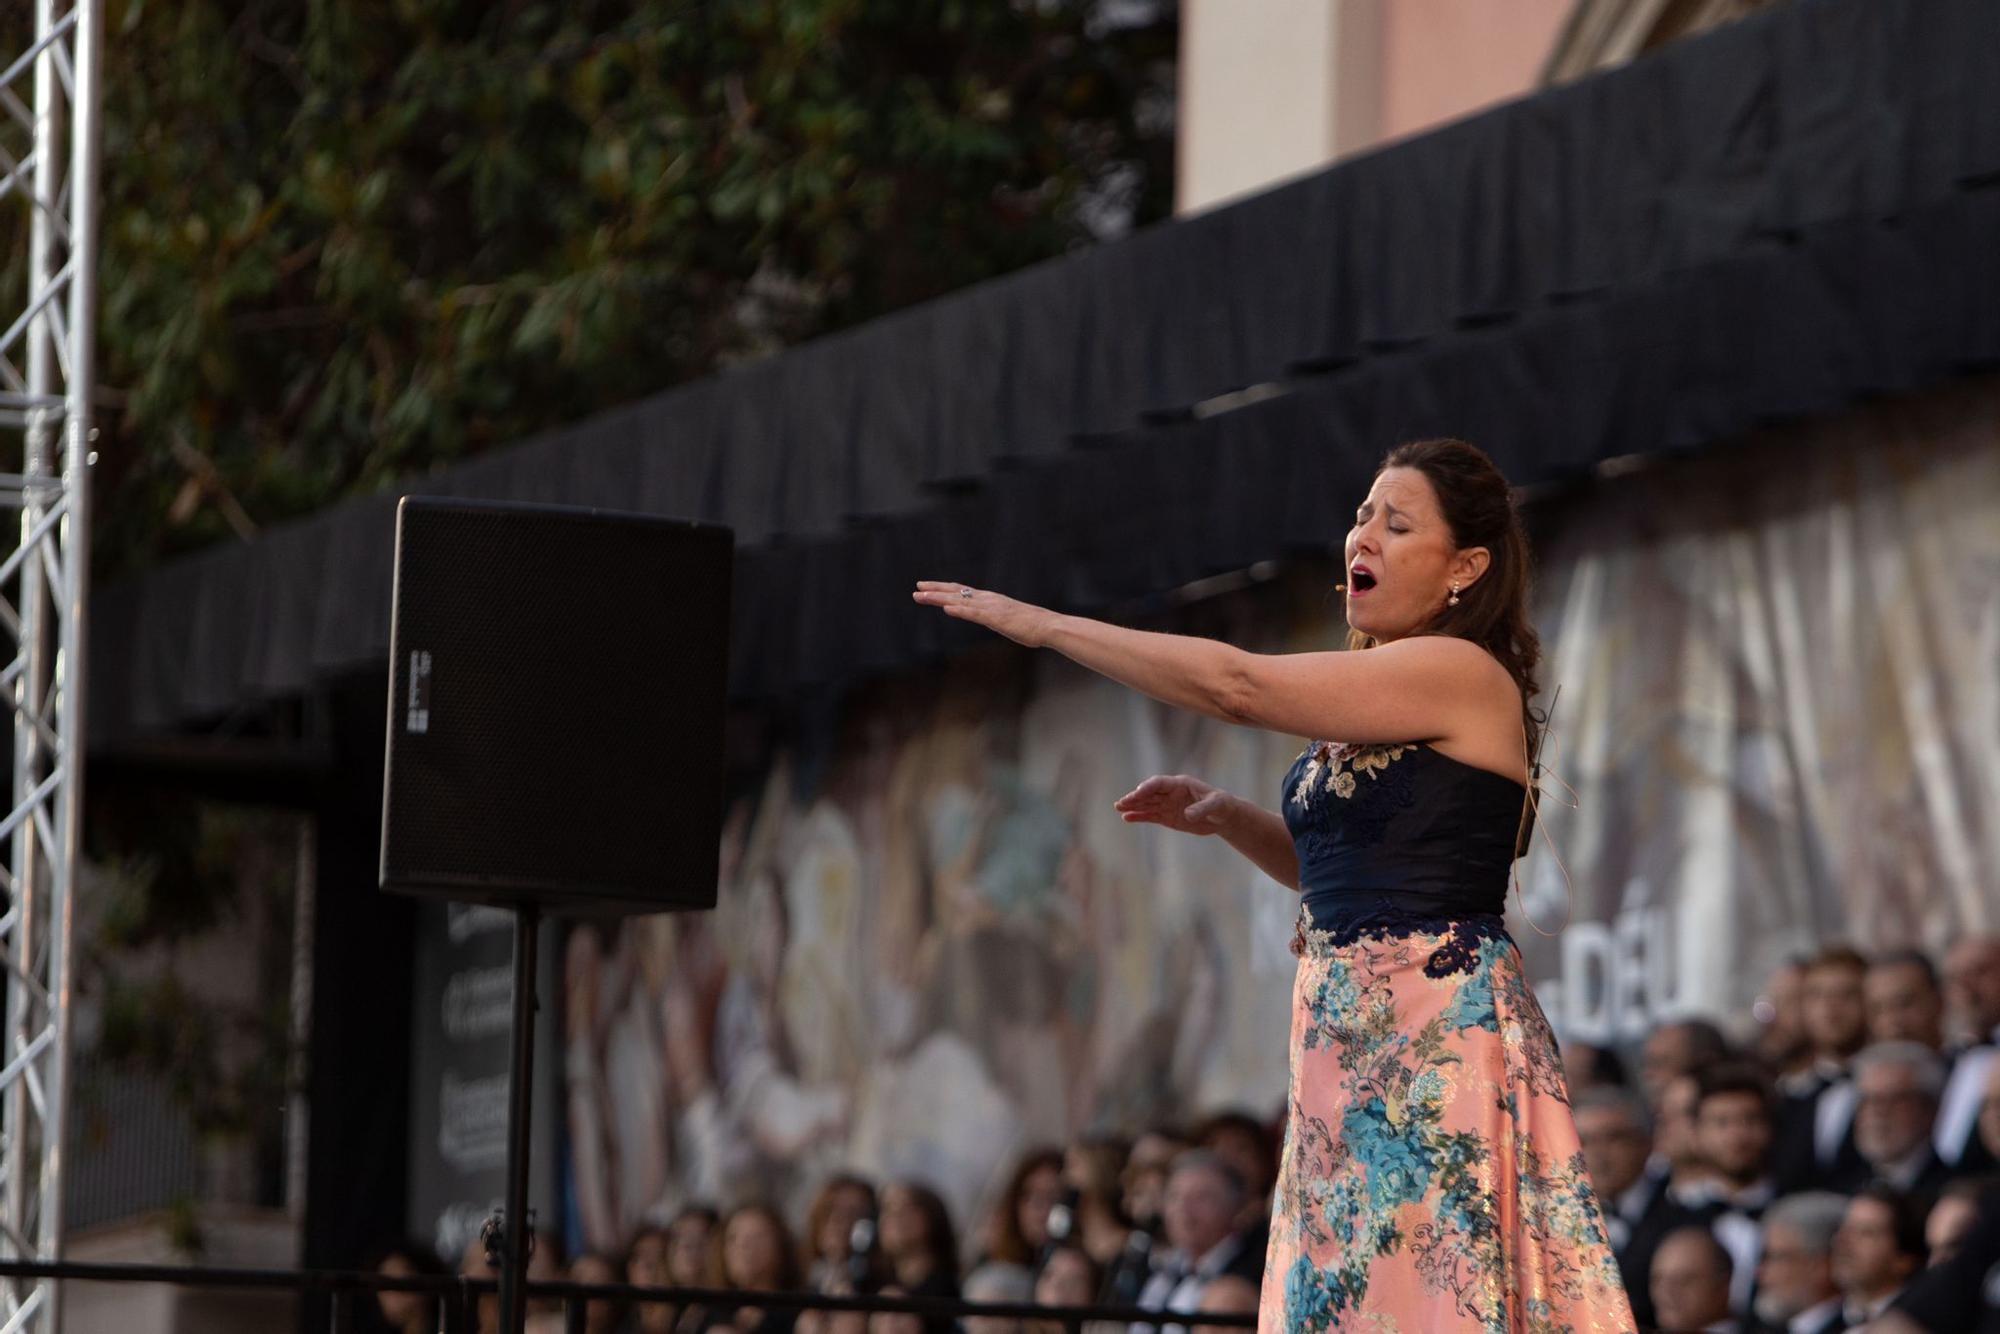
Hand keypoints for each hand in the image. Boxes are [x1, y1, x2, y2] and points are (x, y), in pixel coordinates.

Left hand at [911, 581, 1056, 647]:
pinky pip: (973, 614)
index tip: (927, 587)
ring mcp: (990, 608)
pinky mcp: (995, 618)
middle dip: (935, 590)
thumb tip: (989, 618)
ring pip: (959, 601)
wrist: (1047, 626)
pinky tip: (946, 609)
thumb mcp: (1007, 619)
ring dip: (939, 598)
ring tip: (921, 596)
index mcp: (990, 599)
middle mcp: (987, 599)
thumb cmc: (1031, 625)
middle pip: (956, 592)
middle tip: (917, 588)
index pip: (962, 591)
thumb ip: (995, 617)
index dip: (943, 589)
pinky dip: (959, 611)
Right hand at [1113, 774, 1235, 835]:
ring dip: (1133, 806)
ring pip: (1147, 804)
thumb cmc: (1222, 805)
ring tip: (1118, 807)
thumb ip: (1202, 808)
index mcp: (1180, 784)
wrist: (1223, 817)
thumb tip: (1187, 815)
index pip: (1159, 783)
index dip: (1148, 788)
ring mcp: (1167, 805)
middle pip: (1149, 793)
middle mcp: (1170, 793)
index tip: (1138, 793)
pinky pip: (1150, 816)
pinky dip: (1139, 817)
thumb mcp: (1216, 804)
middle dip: (1135, 797)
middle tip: (1121, 802)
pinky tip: (1127, 818)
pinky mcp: (1167, 817)